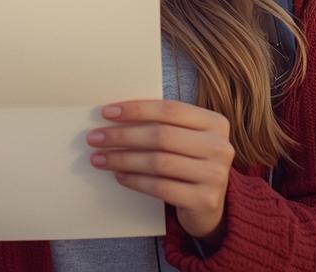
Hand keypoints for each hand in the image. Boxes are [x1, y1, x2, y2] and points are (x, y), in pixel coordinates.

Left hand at [87, 100, 232, 246]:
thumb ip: (162, 125)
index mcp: (215, 123)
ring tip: (99, 158)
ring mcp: (215, 175)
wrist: (209, 206)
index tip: (106, 112)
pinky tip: (119, 176)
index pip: (170, 110)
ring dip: (123, 159)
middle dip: (123, 135)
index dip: (136, 109)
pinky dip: (135, 180)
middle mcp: (220, 146)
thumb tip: (114, 115)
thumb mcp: (184, 139)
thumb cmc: (189, 163)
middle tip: (95, 138)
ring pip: (158, 162)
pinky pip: (160, 187)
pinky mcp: (204, 200)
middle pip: (162, 136)